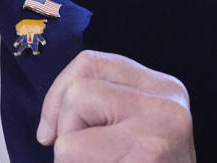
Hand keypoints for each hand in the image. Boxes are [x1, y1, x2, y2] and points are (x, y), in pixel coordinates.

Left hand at [37, 50, 194, 161]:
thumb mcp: (132, 125)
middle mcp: (168, 106)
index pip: (90, 62)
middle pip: (76, 94)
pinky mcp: (145, 160)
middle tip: (96, 157)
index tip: (53, 129)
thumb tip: (47, 130)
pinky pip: (74, 161)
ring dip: (70, 160)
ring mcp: (159, 137)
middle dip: (67, 131)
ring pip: (69, 138)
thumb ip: (100, 103)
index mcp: (164, 88)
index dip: (58, 93)